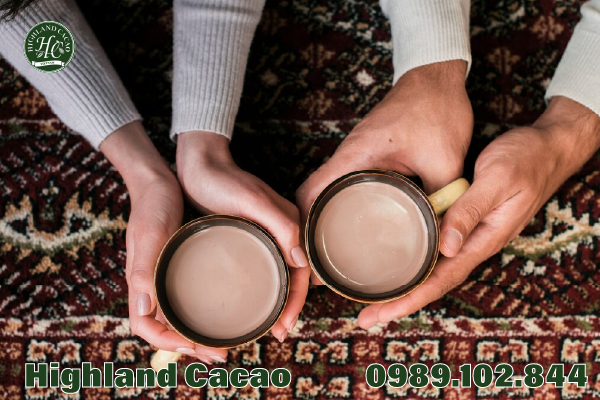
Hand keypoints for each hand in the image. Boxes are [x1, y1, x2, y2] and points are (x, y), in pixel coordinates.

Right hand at [101, 122, 226, 363]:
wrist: (158, 183)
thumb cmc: (152, 207)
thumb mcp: (149, 235)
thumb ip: (143, 270)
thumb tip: (143, 309)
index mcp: (139, 282)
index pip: (146, 327)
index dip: (167, 344)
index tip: (194, 347)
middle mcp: (150, 285)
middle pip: (165, 328)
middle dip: (190, 347)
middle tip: (221, 355)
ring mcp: (163, 277)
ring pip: (177, 317)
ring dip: (198, 334)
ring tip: (225, 343)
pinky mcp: (177, 267)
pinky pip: (186, 298)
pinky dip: (201, 313)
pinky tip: (223, 312)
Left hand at [176, 131, 310, 341]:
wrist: (198, 165)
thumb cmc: (224, 180)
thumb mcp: (253, 200)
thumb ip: (282, 225)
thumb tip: (301, 261)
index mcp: (290, 224)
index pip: (302, 270)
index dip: (297, 301)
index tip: (284, 325)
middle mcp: (281, 232)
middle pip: (292, 276)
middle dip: (288, 307)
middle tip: (276, 333)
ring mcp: (264, 235)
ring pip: (277, 275)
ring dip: (275, 302)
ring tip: (265, 326)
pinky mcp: (246, 236)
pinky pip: (260, 268)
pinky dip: (261, 289)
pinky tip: (249, 302)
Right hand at [296, 60, 472, 283]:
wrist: (436, 77)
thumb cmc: (436, 109)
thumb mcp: (444, 160)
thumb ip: (441, 199)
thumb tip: (442, 235)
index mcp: (355, 156)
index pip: (310, 193)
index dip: (302, 225)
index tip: (306, 255)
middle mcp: (348, 156)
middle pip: (312, 197)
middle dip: (310, 230)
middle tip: (319, 266)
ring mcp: (355, 155)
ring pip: (327, 191)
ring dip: (324, 218)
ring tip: (333, 254)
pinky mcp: (366, 154)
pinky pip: (345, 184)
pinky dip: (341, 205)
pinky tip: (356, 225)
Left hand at [358, 96, 599, 327]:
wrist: (546, 148)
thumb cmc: (524, 160)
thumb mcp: (497, 180)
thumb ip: (471, 211)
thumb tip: (447, 248)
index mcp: (484, 239)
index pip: (443, 279)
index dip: (411, 298)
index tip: (383, 313)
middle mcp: (475, 243)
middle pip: (434, 282)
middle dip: (400, 302)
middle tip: (366, 316)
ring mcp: (471, 235)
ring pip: (434, 270)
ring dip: (406, 287)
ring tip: (375, 300)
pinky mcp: (466, 223)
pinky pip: (438, 251)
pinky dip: (417, 264)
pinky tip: (399, 266)